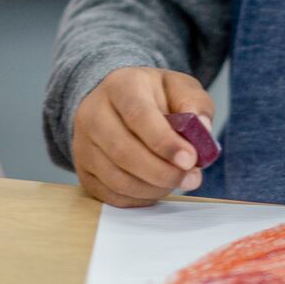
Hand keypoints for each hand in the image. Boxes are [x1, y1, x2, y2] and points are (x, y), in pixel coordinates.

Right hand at [71, 68, 214, 207]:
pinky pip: (111, 195)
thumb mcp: (180, 88)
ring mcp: (83, 143)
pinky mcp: (83, 170)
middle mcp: (93, 113)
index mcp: (120, 85)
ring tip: (177, 181)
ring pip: (117, 178)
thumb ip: (195, 104)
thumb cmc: (155, 97)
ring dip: (153, 188)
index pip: (138, 115)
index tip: (190, 159)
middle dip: (163, 172)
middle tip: (192, 178)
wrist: (119, 103)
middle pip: (124, 151)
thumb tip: (201, 129)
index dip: (164, 142)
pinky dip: (139, 198)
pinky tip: (156, 187)